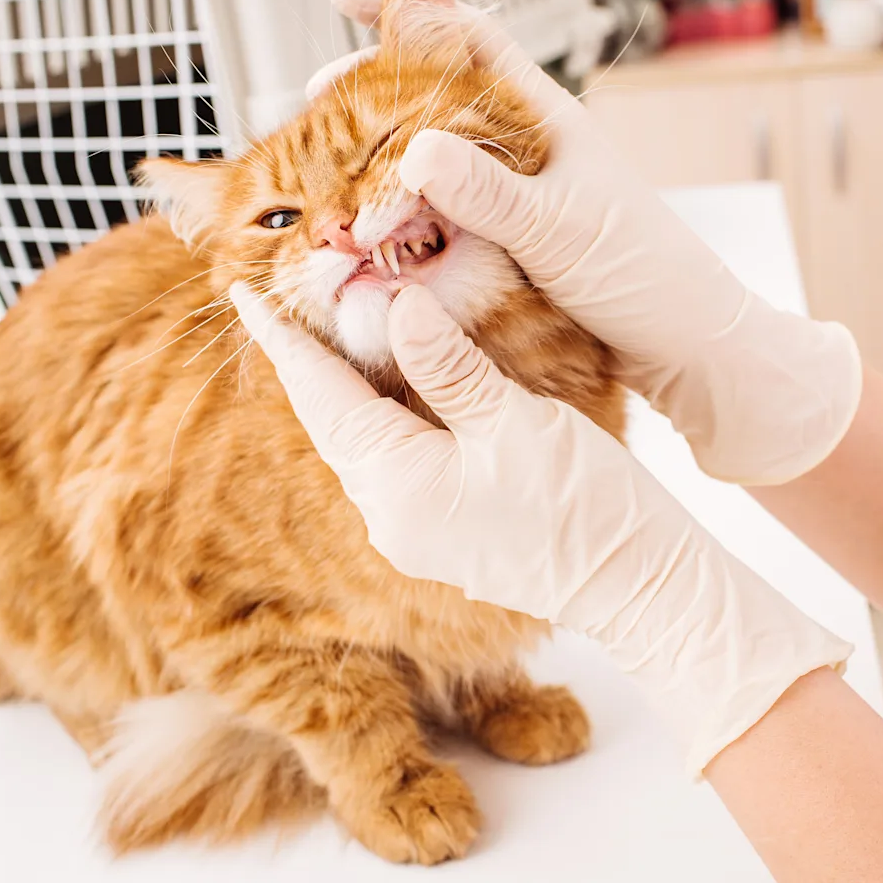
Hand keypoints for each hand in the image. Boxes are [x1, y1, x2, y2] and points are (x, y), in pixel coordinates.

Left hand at [232, 283, 851, 774]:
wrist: (637, 586)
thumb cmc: (583, 504)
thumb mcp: (513, 419)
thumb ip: (446, 364)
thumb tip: (396, 306)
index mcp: (395, 484)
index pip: (321, 396)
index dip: (285, 341)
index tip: (244, 296)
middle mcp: (388, 516)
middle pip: (333, 421)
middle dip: (310, 360)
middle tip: (289, 298)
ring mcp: (413, 532)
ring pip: (362, 443)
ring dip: (347, 387)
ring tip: (334, 331)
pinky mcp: (443, 535)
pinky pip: (393, 463)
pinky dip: (384, 416)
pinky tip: (393, 385)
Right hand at [309, 0, 862, 486]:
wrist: (687, 349)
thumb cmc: (647, 278)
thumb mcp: (561, 229)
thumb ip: (489, 193)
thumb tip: (417, 150)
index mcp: (546, 122)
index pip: (469, 41)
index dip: (409, 11)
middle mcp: (527, 153)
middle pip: (434, 100)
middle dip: (372, 95)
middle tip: (315, 102)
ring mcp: (518, 200)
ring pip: (433, 165)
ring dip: (381, 165)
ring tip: (332, 176)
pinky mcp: (512, 248)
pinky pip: (444, 222)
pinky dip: (405, 222)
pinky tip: (374, 237)